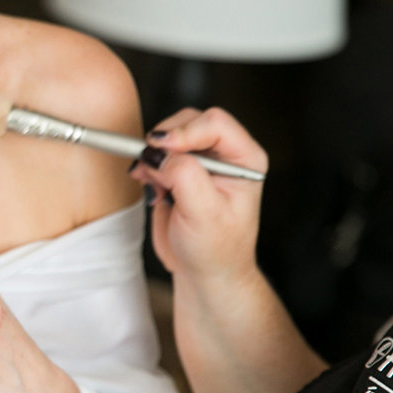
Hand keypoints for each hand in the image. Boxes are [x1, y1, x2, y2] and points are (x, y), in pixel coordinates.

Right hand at [127, 107, 267, 286]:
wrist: (203, 271)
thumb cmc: (216, 249)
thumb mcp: (205, 214)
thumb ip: (185, 176)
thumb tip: (159, 153)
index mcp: (245, 159)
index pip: (215, 124)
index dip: (185, 132)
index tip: (162, 149)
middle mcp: (225, 154)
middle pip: (189, 121)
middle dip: (166, 142)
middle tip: (153, 167)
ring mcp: (200, 160)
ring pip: (169, 134)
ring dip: (154, 155)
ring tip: (155, 185)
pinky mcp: (178, 169)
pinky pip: (156, 152)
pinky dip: (147, 165)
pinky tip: (152, 187)